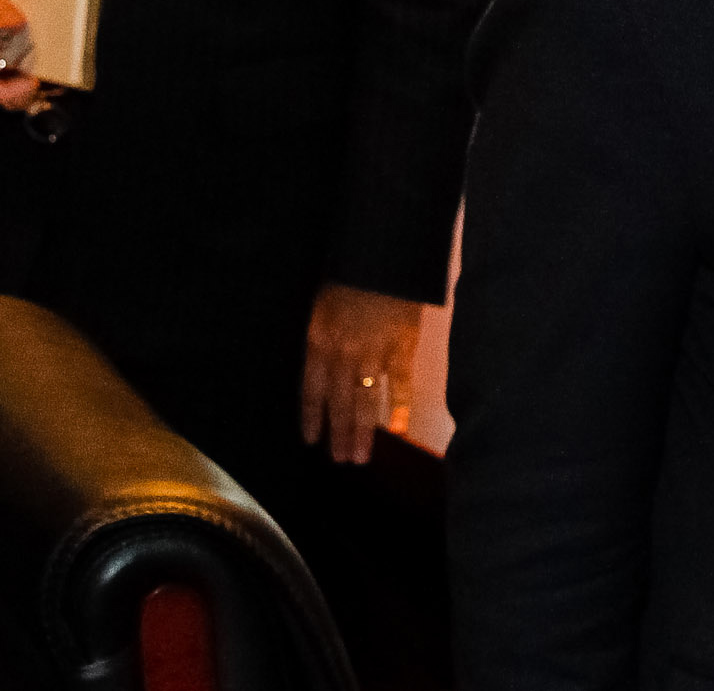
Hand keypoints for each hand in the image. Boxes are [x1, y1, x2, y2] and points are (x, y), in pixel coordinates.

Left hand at [299, 282, 422, 464]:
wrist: (382, 252)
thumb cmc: (351, 275)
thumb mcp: (323, 306)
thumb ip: (322, 340)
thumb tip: (323, 373)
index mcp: (319, 339)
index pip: (311, 389)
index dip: (312, 416)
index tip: (312, 440)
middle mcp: (343, 351)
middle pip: (339, 401)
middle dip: (339, 433)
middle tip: (342, 460)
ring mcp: (373, 350)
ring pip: (366, 399)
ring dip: (363, 431)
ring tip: (361, 456)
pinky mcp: (402, 345)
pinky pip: (399, 382)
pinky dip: (400, 407)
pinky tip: (400, 430)